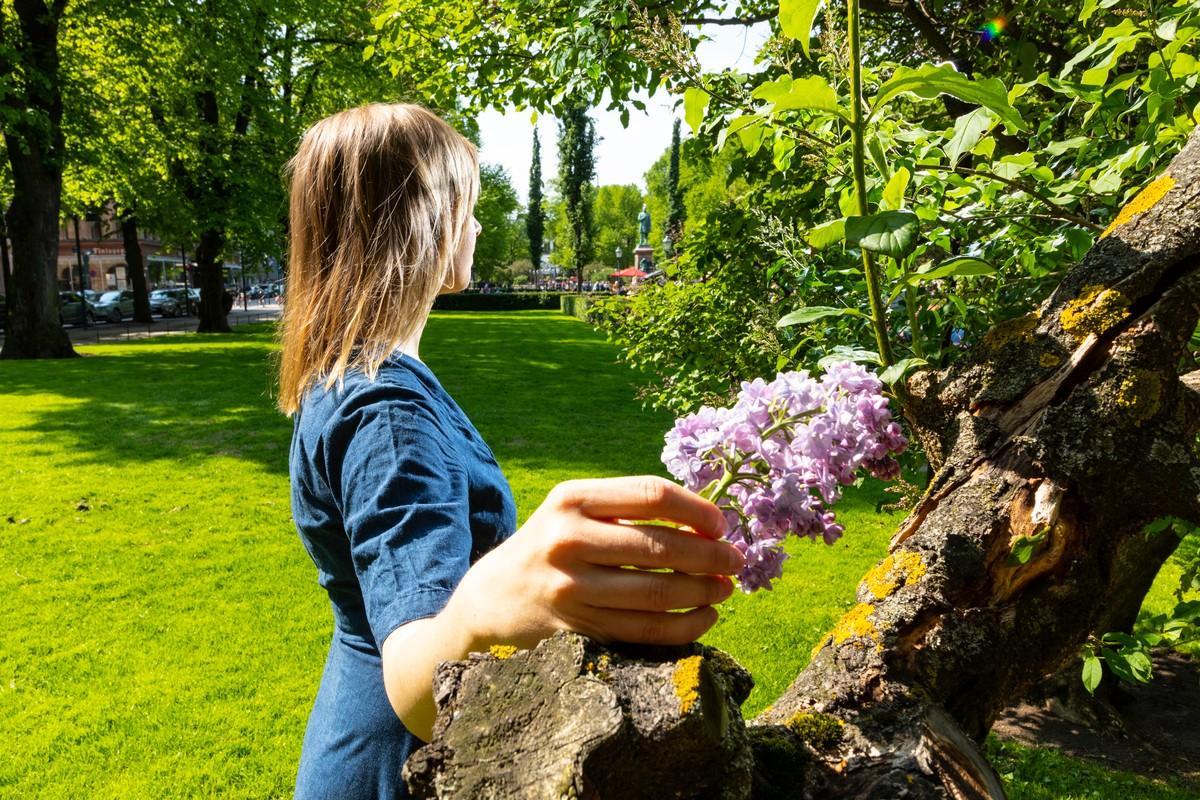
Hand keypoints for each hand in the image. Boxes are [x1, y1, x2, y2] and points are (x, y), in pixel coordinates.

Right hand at [445, 475, 744, 649]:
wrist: (492, 600)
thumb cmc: (550, 547)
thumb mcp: (573, 512)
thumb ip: (629, 508)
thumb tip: (706, 520)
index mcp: (572, 499)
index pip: (652, 495)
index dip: (698, 509)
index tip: (721, 524)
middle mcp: (566, 539)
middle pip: (660, 547)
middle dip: (710, 556)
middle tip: (736, 561)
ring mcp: (569, 587)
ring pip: (657, 594)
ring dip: (704, 593)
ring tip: (725, 589)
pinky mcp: (574, 628)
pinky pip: (644, 630)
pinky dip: (684, 627)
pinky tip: (704, 617)